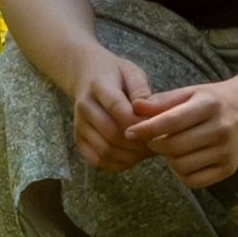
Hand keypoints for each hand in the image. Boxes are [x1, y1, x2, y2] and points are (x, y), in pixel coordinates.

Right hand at [71, 52, 154, 172]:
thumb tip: (149, 110)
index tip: (158, 129)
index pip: (116, 107)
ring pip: (105, 150)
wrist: (87, 76)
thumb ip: (141, 90)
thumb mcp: (132, 72)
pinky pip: (98, 160)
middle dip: (138, 143)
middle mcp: (84, 107)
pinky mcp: (79, 140)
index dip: (138, 122)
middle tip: (158, 144)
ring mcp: (79, 125)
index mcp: (98, 85)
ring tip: (149, 151)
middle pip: (111, 133)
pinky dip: (118, 164)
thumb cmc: (116, 75)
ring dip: (131, 156)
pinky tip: (133, 157)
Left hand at [124, 78, 237, 189]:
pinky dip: (180, 173)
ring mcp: (226, 152)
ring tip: (171, 147)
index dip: (147, 129)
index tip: (130, 132)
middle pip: (173, 146)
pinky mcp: (228, 169)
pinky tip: (182, 159)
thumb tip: (134, 107)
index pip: (171, 121)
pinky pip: (193, 180)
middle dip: (155, 144)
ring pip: (181, 165)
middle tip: (153, 139)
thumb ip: (162, 101)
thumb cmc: (213, 101)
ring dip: (168, 158)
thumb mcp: (190, 93)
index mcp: (209, 105)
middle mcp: (221, 129)